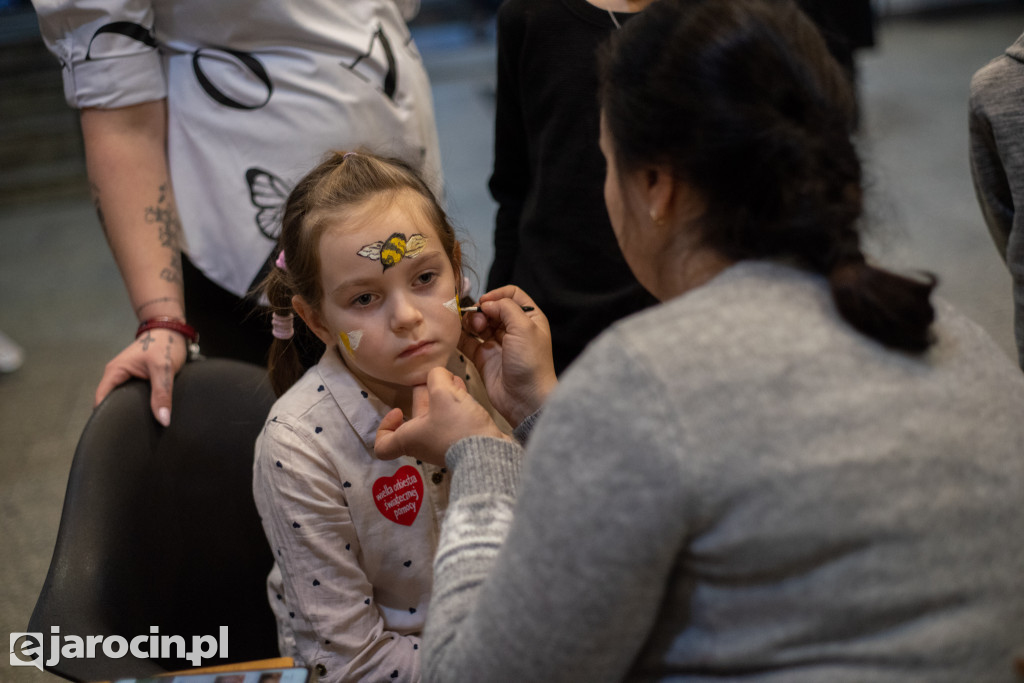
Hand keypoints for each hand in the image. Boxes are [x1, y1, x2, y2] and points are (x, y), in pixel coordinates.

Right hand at [94, 328, 187, 425]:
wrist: (171, 331)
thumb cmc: (164, 344)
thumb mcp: (164, 369)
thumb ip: (162, 394)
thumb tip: (162, 419)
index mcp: (115, 371)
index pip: (101, 400)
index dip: (105, 416)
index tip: (114, 432)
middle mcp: (117, 375)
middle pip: (111, 402)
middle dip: (118, 416)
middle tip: (129, 434)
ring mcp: (126, 377)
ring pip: (123, 399)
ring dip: (129, 410)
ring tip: (137, 428)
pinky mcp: (137, 379)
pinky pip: (132, 395)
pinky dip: (138, 404)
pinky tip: (146, 415)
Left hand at [375, 367, 509, 466]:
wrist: (488, 453)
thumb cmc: (456, 426)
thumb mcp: (443, 393)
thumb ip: (436, 377)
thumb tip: (438, 375)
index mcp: (409, 439)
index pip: (382, 445)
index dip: (384, 426)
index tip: (398, 410)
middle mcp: (423, 443)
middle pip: (415, 420)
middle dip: (423, 396)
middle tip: (432, 378)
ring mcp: (442, 443)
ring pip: (436, 416)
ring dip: (441, 395)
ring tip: (452, 378)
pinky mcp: (460, 440)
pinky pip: (452, 419)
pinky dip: (455, 403)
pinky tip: (463, 387)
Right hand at [459, 286, 557, 426]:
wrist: (525, 398)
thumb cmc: (530, 362)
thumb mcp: (524, 328)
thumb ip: (505, 308)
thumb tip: (486, 303)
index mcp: (529, 318)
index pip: (511, 295)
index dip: (497, 295)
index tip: (486, 303)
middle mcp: (513, 329)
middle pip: (492, 308)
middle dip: (482, 310)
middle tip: (480, 322)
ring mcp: (497, 343)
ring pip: (479, 323)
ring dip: (472, 322)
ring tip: (474, 329)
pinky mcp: (483, 357)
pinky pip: (468, 341)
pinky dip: (461, 336)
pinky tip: (456, 333)